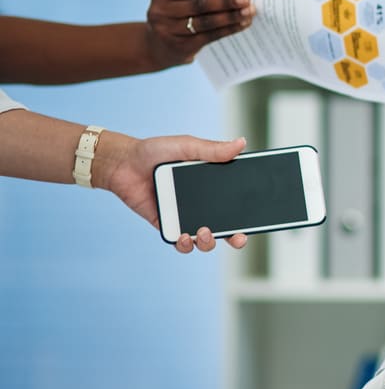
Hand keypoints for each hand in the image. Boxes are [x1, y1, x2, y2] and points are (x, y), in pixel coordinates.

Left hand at [100, 134, 248, 253]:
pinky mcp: (167, 225)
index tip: (257, 217)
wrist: (122, 163)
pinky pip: (180, 242)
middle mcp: (202, 203)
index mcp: (212, 185)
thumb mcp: (187, 146)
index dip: (248, 213)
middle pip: (226, 226)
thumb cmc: (154, 151)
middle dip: (236, 237)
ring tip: (205, 232)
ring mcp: (185, 216)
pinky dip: (185, 244)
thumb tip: (241, 144)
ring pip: (205, 239)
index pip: (236, 201)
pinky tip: (184, 236)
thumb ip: (213, 149)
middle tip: (238, 237)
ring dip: (210, 241)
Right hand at [145, 0, 254, 68]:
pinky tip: (242, 25)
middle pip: (200, 5)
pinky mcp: (181, 47)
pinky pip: (210, 36)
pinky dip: (228, 29)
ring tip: (248, 11)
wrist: (156, 49)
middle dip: (226, 1)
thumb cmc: (175, 20)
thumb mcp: (176, 5)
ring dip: (230, 16)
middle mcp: (161, 13)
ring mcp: (169, 31)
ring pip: (206, 22)